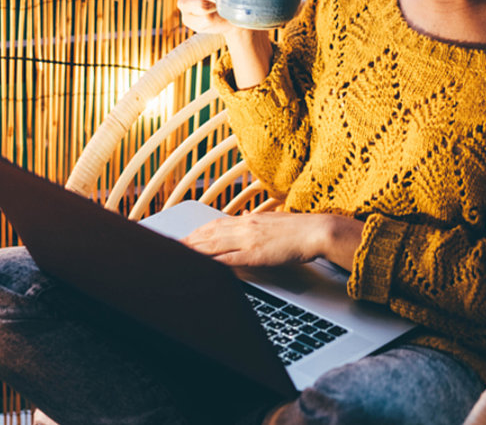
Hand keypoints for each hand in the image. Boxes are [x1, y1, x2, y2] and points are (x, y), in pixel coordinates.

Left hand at [180, 211, 364, 270]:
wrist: (317, 230)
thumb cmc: (299, 230)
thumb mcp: (272, 225)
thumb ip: (255, 227)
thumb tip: (244, 230)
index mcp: (248, 219)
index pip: (214, 224)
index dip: (196, 232)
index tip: (183, 237)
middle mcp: (244, 226)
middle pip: (208, 234)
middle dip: (187, 241)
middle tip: (168, 246)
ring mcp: (248, 239)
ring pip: (212, 245)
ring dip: (192, 250)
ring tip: (177, 255)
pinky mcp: (255, 254)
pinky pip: (228, 259)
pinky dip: (212, 262)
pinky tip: (201, 265)